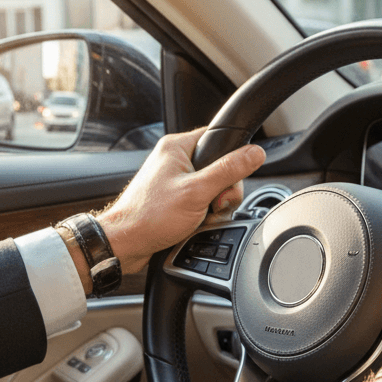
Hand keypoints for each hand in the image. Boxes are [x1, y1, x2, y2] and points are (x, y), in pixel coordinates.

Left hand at [96, 128, 265, 274]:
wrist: (126, 244)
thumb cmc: (149, 216)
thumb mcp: (197, 191)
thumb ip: (228, 170)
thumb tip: (254, 153)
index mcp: (177, 147)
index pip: (218, 138)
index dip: (231, 159)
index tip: (228, 179)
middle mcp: (175, 160)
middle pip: (220, 167)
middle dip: (222, 191)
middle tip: (213, 204)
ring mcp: (175, 180)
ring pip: (213, 188)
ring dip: (214, 206)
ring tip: (201, 217)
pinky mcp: (175, 198)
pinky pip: (201, 201)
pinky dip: (204, 214)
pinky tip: (196, 223)